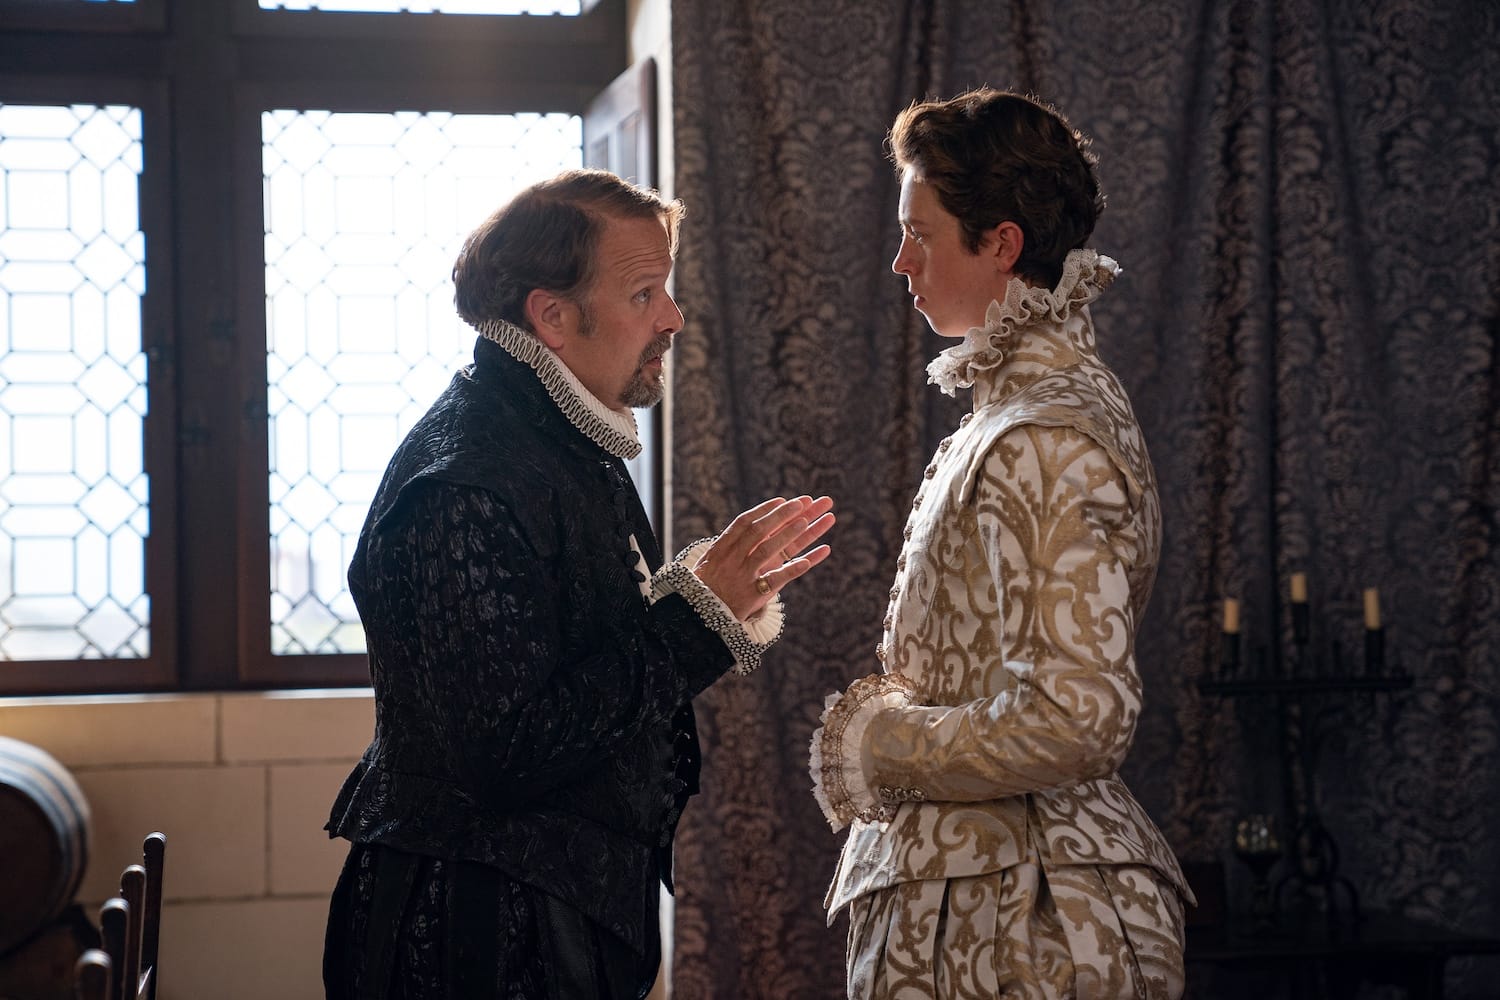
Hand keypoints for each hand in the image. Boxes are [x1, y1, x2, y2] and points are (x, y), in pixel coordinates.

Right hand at [691, 495, 834, 619]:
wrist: (696, 618)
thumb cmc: (706, 586)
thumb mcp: (711, 561)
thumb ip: (730, 545)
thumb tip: (752, 526)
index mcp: (721, 548)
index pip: (744, 523)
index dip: (764, 510)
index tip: (783, 500)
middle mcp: (731, 558)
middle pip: (759, 531)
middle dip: (781, 515)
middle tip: (802, 502)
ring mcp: (742, 576)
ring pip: (767, 550)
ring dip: (787, 534)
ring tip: (805, 521)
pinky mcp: (751, 595)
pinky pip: (774, 580)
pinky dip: (791, 570)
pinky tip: (807, 562)